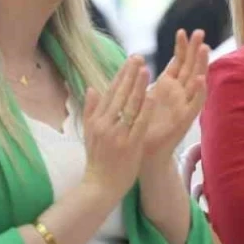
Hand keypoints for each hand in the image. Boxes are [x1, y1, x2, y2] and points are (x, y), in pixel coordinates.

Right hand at [80, 56, 154, 198]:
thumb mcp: (89, 134)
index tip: (130, 60)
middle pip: (119, 95)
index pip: (110, 92)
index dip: (121, 75)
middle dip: (130, 75)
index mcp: (96, 120)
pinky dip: (146, 109)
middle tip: (139, 57)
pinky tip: (153, 95)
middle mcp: (105, 124)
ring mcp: (117, 134)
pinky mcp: (129, 145)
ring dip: (138, 87)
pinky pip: (139, 124)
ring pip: (129, 106)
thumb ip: (90, 110)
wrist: (99, 187)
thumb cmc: (97, 160)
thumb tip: (92, 87)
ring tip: (146, 69)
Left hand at [139, 29, 208, 165]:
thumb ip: (142, 79)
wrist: (143, 153)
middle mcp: (179, 94)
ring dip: (201, 65)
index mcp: (168, 87)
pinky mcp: (185, 120)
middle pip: (190, 67)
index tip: (181, 31)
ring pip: (196, 81)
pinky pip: (194, 104)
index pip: (178, 62)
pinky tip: (201, 79)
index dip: (181, 48)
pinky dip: (199, 91)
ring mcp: (183, 106)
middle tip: (200, 32)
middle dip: (195, 50)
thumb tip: (137, 59)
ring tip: (205, 48)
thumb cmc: (141, 126)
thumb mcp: (141, 96)